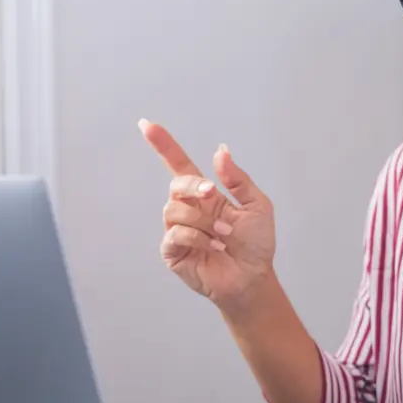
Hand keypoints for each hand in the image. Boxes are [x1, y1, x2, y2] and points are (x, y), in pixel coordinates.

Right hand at [139, 119, 275, 309]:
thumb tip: (220, 151)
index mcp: (205, 195)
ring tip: (223, 234)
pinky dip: (197, 237)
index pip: (178, 165)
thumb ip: (238, 179)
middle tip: (212, 194)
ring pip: (174, 210)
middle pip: (176, 185)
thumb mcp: (256, 205)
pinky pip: (175, 235)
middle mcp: (188, 209)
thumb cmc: (255, 244)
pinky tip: (214, 246)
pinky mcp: (173, 252)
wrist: (253, 277)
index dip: (163, 145)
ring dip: (203, 220)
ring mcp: (178, 231)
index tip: (146, 125)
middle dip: (193, 186)